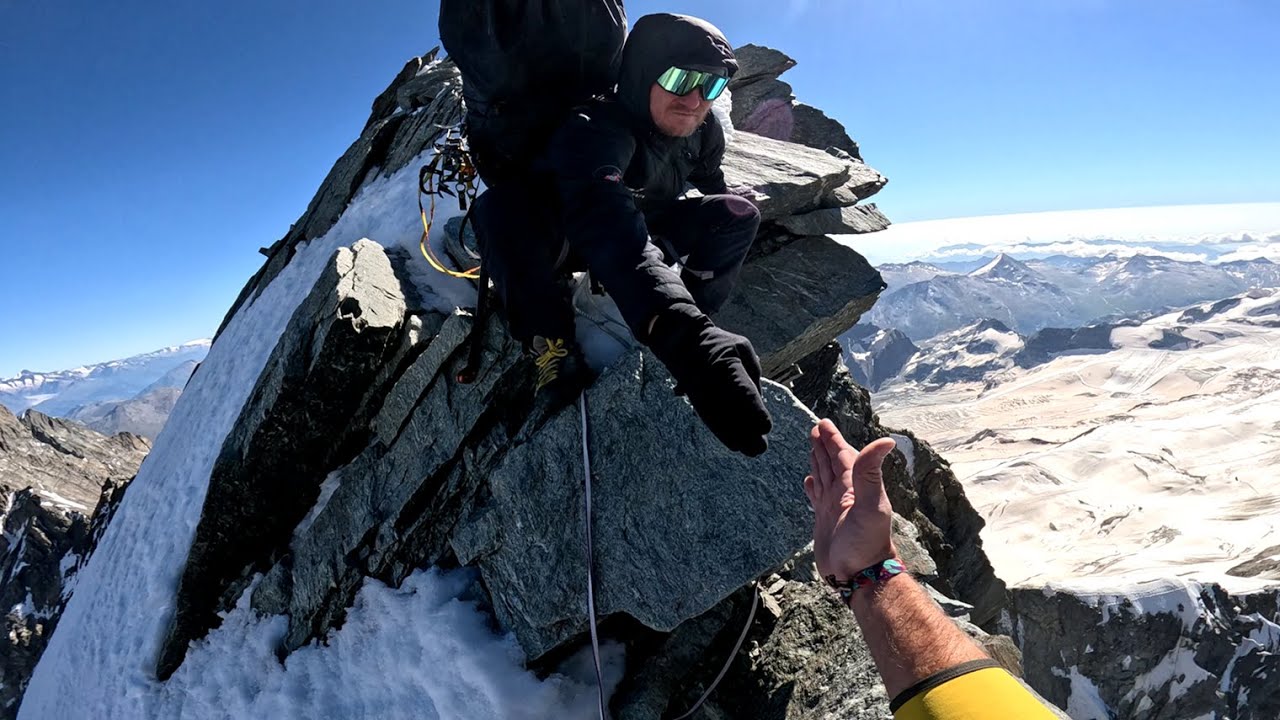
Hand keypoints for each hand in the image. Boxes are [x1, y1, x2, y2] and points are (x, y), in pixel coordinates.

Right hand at [647, 304, 771, 455]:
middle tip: (761, 448)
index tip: (765, 427)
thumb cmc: (720, 344)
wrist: (682, 341)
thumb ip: (753, 372)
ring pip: (720, 421)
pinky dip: (722, 433)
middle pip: (731, 412)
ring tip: (751, 451)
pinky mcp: (696, 400)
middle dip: (747, 432)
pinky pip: (709, 419)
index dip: (754, 410)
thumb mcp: (742, 348)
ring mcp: (703, 393)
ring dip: (735, 438)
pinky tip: (734, 444)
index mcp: (728, 366)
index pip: (743, 391)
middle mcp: (713, 383)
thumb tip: (758, 400)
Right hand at [803, 419, 897, 579]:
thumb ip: (870, 473)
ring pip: (824, 476)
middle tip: (816, 429)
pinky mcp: (824, 521)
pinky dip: (812, 487)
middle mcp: (844, 493)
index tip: (823, 423)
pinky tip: (808, 482)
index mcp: (854, 486)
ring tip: (813, 448)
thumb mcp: (870, 505)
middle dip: (824, 445)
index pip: (842, 455)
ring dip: (818, 461)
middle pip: (832, 462)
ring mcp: (834, 507)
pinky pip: (816, 497)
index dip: (833, 439)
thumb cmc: (866, 542)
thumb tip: (887, 440)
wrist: (860, 574)